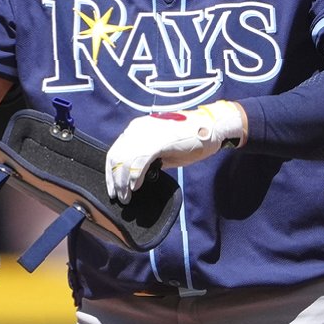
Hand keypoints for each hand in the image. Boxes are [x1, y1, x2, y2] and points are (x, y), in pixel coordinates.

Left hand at [106, 101, 245, 203]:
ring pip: (125, 162)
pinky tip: (136, 187)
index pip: (116, 150)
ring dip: (123, 183)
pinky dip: (134, 178)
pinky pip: (138, 164)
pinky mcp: (157, 143)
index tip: (113, 186)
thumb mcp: (163, 146)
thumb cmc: (191, 138)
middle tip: (118, 195)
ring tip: (126, 196)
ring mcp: (147, 134)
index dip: (112, 171)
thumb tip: (136, 174)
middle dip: (114, 179)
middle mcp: (138, 128)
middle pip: (116, 156)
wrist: (212, 128)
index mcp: (137, 127)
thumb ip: (148, 156)